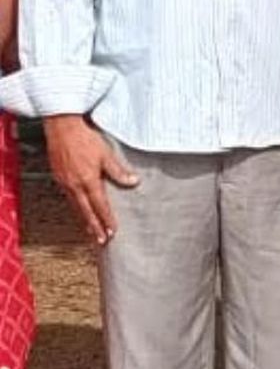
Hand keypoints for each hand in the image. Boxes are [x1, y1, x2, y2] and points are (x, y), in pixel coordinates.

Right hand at [43, 115, 138, 244]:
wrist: (61, 127)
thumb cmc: (84, 138)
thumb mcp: (106, 154)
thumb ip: (118, 171)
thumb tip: (133, 182)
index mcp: (87, 181)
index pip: (100, 206)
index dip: (106, 220)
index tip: (112, 232)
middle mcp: (74, 185)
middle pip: (85, 211)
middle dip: (94, 227)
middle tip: (101, 241)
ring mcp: (64, 182)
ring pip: (75, 206)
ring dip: (84, 219)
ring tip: (91, 230)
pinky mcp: (58, 176)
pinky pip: (68, 197)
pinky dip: (75, 206)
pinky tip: (79, 208)